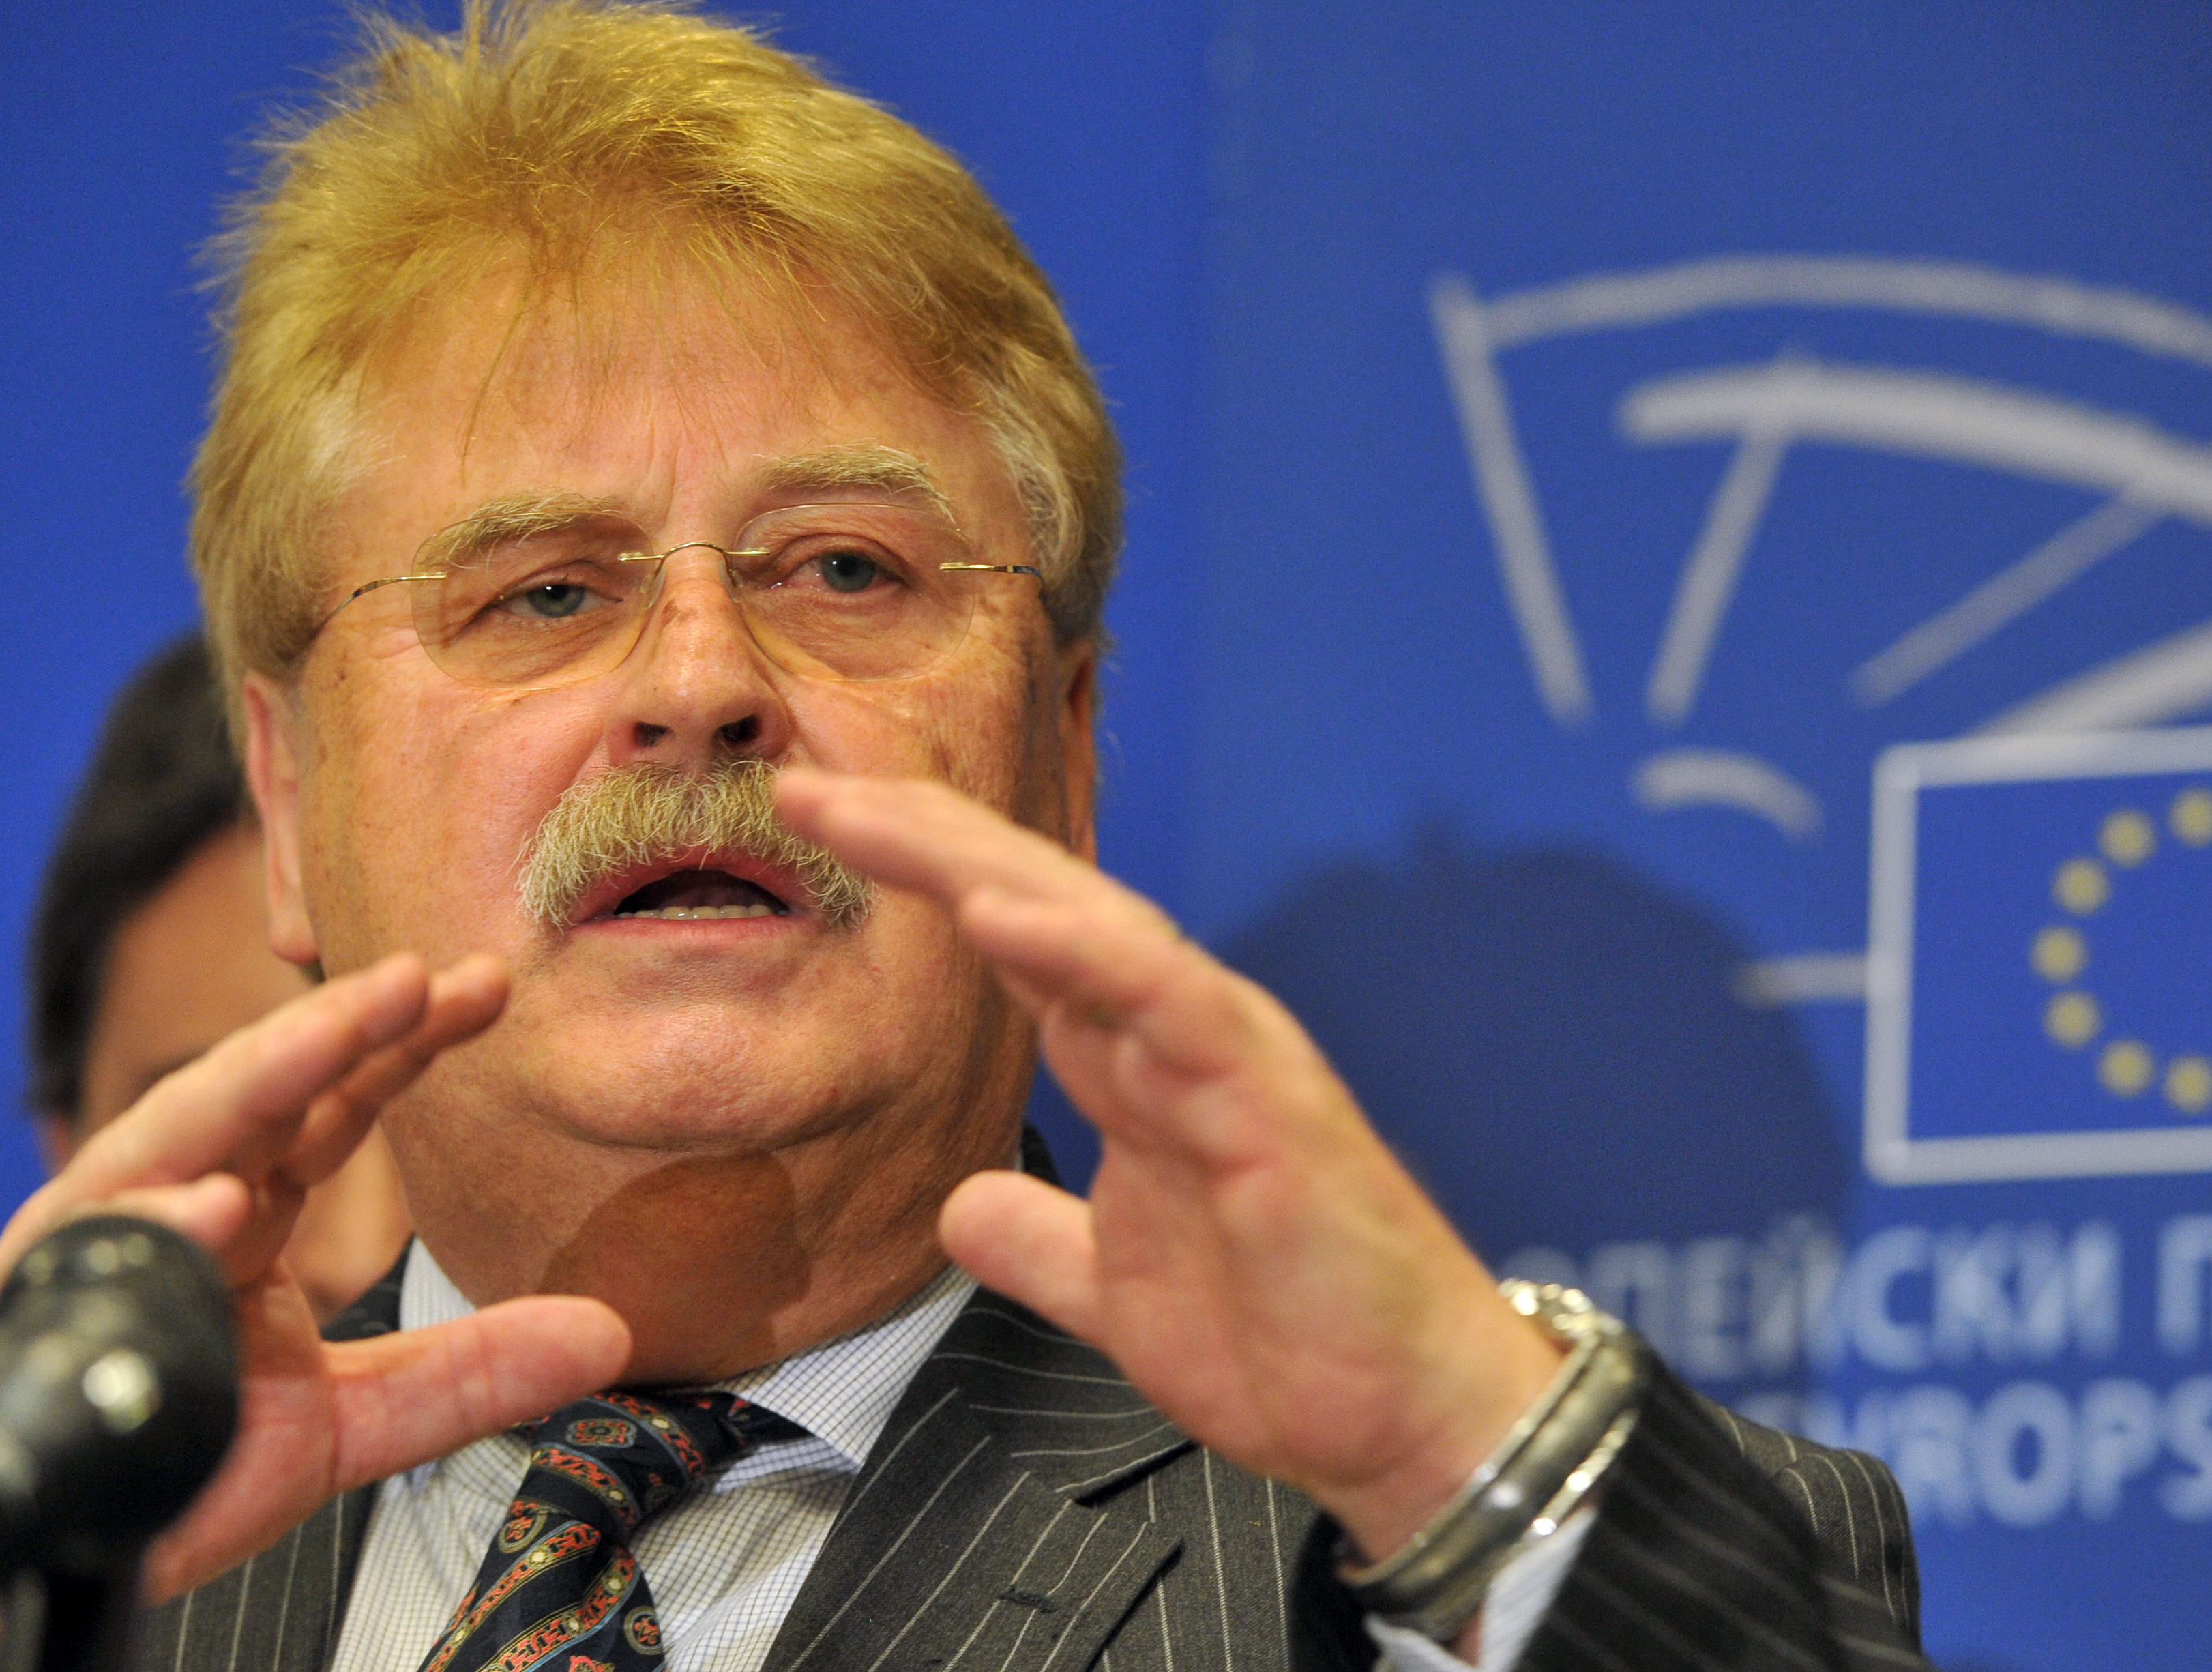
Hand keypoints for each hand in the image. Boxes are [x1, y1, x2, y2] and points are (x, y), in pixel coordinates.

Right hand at [0, 956, 629, 1602]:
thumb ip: (469, 1375)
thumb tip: (611, 1334)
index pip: (331, 1104)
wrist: (74, 1549)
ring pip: (175, 1135)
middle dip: (338, 1028)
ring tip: (340, 1030)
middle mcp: (173, 1204)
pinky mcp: (31, 1306)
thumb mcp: (350, 1423)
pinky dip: (154, 1222)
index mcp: (245, 1211)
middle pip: (260, 1092)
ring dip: (258, 1078)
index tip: (486, 990)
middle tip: (422, 975)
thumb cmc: (186, 1464)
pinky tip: (213, 1207)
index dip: (403, 1045)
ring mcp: (98, 1243)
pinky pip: (89, 1249)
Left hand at [772, 772, 1561, 1559]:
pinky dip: (1092, 955)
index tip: (818, 832)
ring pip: (1102, 932)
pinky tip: (1006, 919)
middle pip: (1043, 907)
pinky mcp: (1269, 1106)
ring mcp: (1227, 1061)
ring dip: (989, 872)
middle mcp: (1180, 1039)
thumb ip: (1041, 1241)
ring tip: (886, 826)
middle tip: (811, 790)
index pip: (1020, 945)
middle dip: (928, 842)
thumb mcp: (1116, 1291)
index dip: (923, 880)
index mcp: (1140, 1068)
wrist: (1400, 1421)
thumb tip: (964, 1208)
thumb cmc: (1290, 1340)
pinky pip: (1172, 1006)